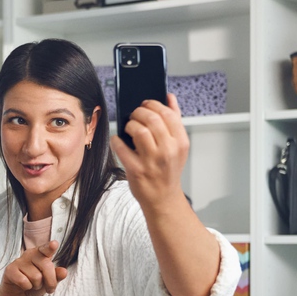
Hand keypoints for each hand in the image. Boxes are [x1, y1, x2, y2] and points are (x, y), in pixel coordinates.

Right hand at [0, 240, 68, 295]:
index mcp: (40, 253)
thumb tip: (64, 271)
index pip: (46, 249)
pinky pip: (24, 282)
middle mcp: (29, 254)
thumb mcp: (48, 281)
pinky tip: (24, 286)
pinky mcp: (10, 270)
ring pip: (36, 277)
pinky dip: (27, 288)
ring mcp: (18, 261)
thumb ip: (56, 276)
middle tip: (50, 289)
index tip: (54, 244)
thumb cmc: (34, 283)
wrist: (16, 293)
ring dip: (36, 286)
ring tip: (32, 285)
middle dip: (51, 281)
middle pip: (46, 266)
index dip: (50, 247)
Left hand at [111, 93, 189, 211]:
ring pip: (138, 131)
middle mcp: (168, 151)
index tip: (146, 104)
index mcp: (180, 142)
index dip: (154, 104)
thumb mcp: (178, 146)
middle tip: (134, 114)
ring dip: (130, 124)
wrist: (163, 198)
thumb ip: (175, 120)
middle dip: (139, 112)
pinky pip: (122, 148)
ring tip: (129, 127)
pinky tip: (118, 140)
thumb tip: (169, 97)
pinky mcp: (136, 170)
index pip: (169, 114)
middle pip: (152, 119)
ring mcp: (152, 161)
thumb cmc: (168, 170)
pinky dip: (116, 141)